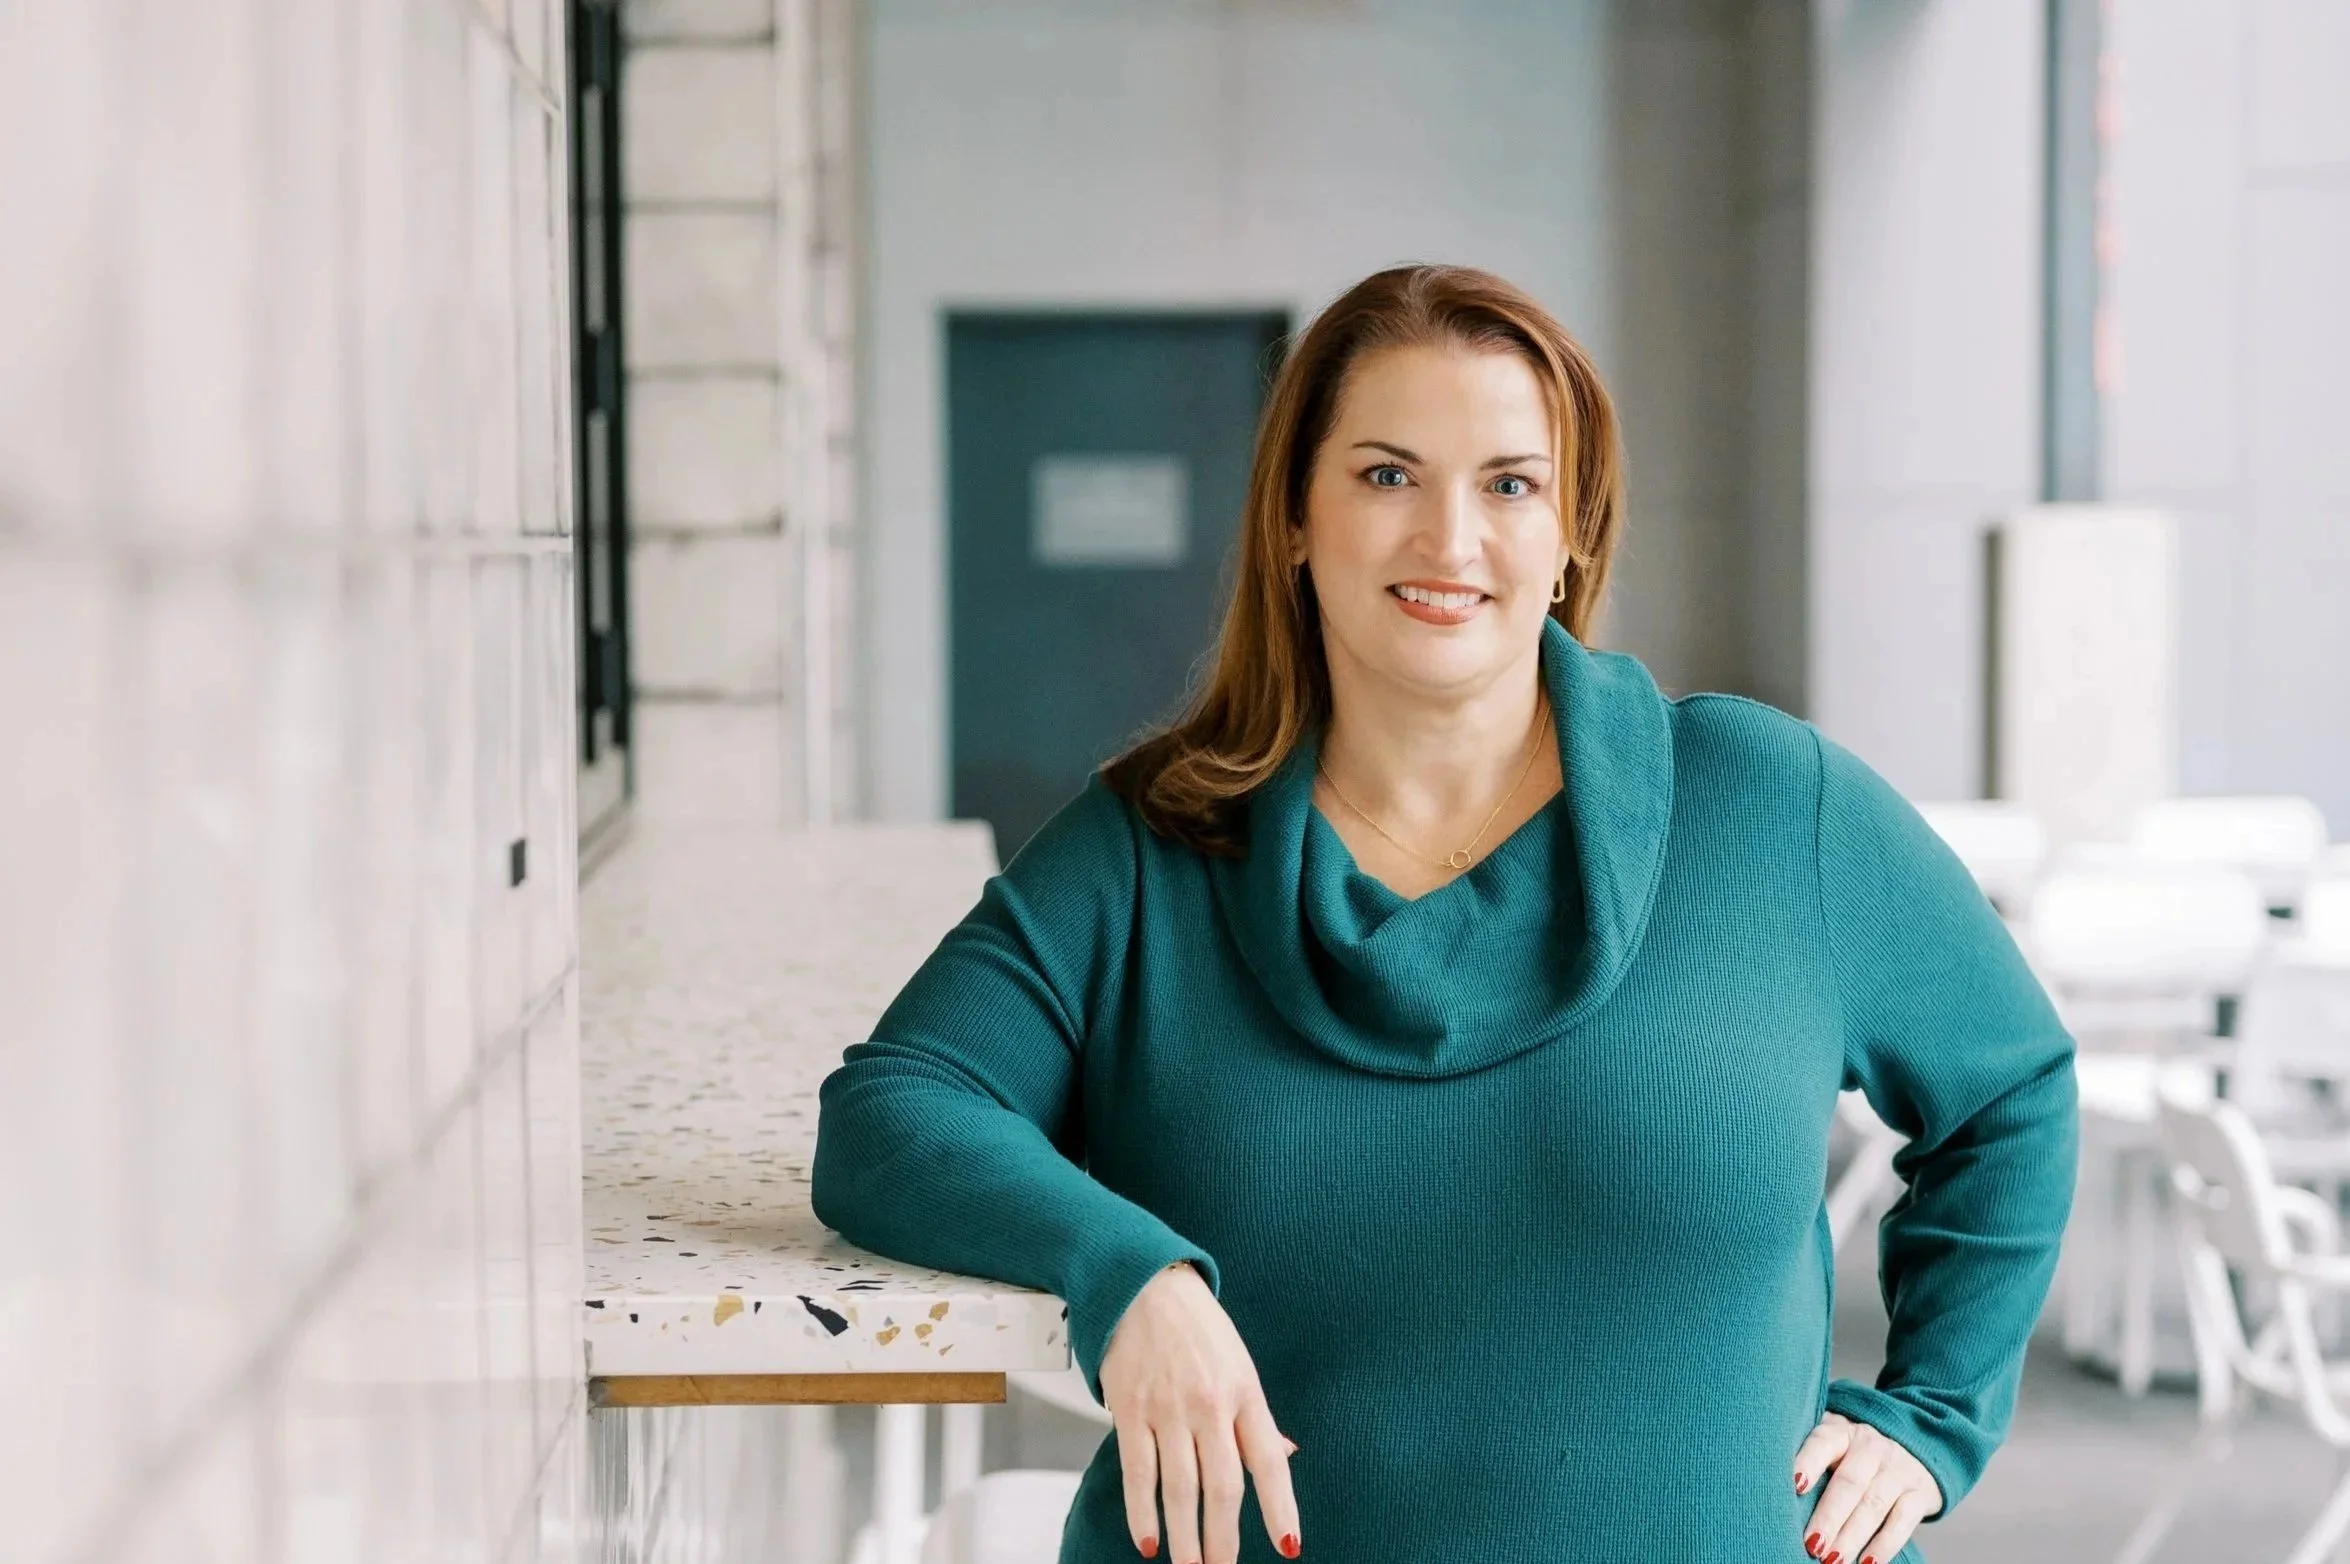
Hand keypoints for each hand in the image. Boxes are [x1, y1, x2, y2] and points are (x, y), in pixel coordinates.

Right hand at [1098, 1261, 1301, 1562]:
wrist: (1142, 1283)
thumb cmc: (1196, 1325)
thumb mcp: (1240, 1364)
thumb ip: (1257, 1418)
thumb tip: (1285, 1457)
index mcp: (1245, 1392)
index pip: (1268, 1461)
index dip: (1281, 1508)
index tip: (1288, 1547)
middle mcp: (1209, 1403)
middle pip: (1221, 1487)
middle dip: (1224, 1540)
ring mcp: (1166, 1408)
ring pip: (1179, 1489)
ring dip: (1185, 1538)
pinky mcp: (1129, 1409)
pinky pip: (1137, 1472)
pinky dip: (1142, 1513)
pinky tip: (1149, 1541)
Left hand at [1792, 1412, 1941, 1563]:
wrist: (1913, 1448)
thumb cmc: (1852, 1455)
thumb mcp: (1832, 1445)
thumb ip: (1808, 1459)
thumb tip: (1769, 1490)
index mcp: (1841, 1432)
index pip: (1822, 1443)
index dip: (1808, 1462)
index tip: (1795, 1486)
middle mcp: (1871, 1447)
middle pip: (1849, 1483)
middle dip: (1829, 1517)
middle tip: (1811, 1545)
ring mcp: (1898, 1469)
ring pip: (1874, 1505)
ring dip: (1852, 1537)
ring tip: (1832, 1561)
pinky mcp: (1919, 1494)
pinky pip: (1903, 1521)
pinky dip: (1885, 1545)